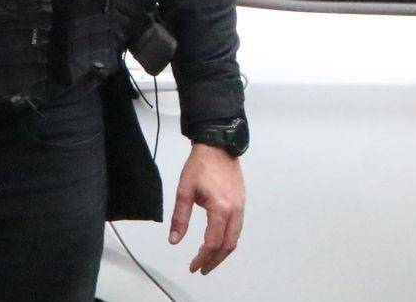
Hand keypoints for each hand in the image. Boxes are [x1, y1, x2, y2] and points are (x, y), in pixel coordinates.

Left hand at [170, 144, 244, 274]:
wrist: (219, 146)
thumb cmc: (200, 166)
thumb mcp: (184, 191)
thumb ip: (180, 218)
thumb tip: (174, 240)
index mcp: (220, 209)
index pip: (212, 243)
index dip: (202, 258)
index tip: (193, 266)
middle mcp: (235, 210)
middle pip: (228, 245)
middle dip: (215, 260)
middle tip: (202, 269)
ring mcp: (241, 206)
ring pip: (235, 238)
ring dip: (223, 252)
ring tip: (209, 260)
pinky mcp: (242, 202)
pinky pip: (238, 227)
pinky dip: (229, 240)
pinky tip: (218, 241)